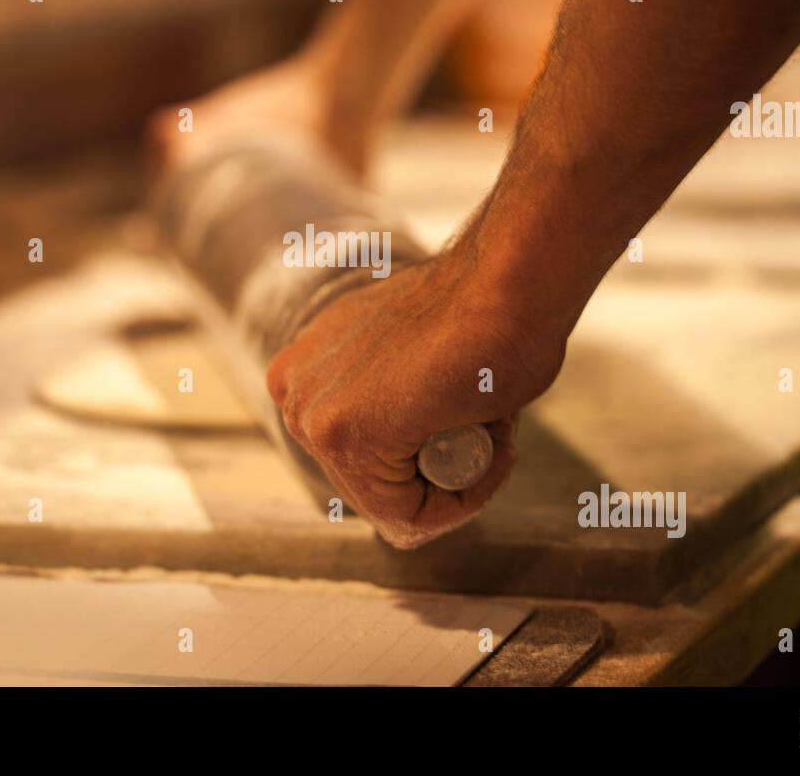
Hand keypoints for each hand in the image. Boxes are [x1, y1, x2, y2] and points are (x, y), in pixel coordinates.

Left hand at [265, 252, 563, 548]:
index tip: (473, 419)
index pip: (366, 465)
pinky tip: (489, 448)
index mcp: (303, 375)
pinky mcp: (342, 435)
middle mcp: (294, 397)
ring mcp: (312, 417)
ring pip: (396, 507)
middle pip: (376, 488)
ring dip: (456, 486)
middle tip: (485, 422)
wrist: (505, 283)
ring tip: (487, 427)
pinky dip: (462, 499)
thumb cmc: (483, 317)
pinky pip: (409, 516)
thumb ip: (392, 390)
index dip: (434, 459)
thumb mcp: (413, 361)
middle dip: (439, 472)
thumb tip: (409, 418)